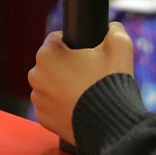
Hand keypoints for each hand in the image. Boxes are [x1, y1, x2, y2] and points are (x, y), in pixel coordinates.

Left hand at [29, 22, 134, 145]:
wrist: (112, 126)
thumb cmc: (111, 84)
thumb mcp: (120, 46)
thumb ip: (113, 30)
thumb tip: (110, 28)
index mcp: (47, 54)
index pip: (57, 39)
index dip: (75, 44)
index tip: (88, 55)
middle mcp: (36, 75)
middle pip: (53, 62)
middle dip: (68, 65)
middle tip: (90, 75)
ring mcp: (38, 99)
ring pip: (51, 83)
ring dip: (63, 85)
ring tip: (86, 93)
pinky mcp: (43, 118)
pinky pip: (51, 104)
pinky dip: (62, 104)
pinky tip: (80, 106)